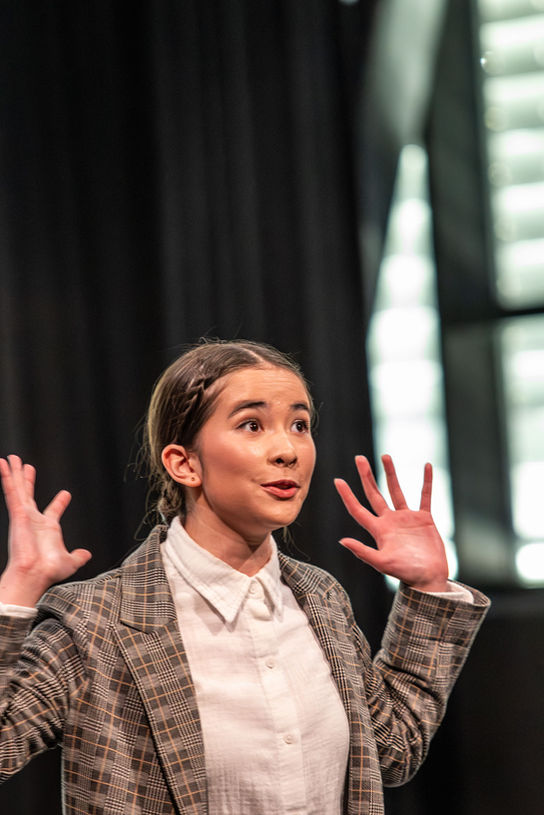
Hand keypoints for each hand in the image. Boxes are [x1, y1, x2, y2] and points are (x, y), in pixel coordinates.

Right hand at [0, 455, 91, 605]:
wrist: (34, 575)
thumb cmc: (47, 571)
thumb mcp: (69, 562)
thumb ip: (77, 557)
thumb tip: (86, 554)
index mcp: (47, 529)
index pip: (53, 511)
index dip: (60, 502)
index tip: (66, 494)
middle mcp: (33, 521)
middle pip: (29, 495)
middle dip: (27, 481)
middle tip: (26, 466)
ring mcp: (24, 516)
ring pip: (18, 490)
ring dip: (14, 474)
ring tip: (12, 459)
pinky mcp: (17, 514)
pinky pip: (11, 493)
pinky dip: (7, 478)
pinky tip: (3, 465)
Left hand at [334, 454, 448, 591]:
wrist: (429, 579)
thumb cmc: (405, 573)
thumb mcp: (382, 563)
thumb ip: (363, 551)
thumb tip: (342, 540)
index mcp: (378, 530)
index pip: (358, 510)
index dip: (347, 496)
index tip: (337, 480)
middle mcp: (390, 521)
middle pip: (374, 493)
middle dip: (366, 476)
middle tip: (359, 458)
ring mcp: (407, 518)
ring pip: (396, 490)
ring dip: (391, 473)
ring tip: (385, 455)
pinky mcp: (424, 518)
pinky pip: (425, 495)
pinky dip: (426, 481)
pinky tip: (426, 466)